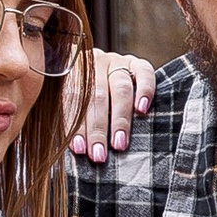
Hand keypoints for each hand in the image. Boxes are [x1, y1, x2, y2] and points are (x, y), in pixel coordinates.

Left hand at [65, 48, 156, 163]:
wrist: (101, 74)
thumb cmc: (85, 99)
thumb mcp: (72, 105)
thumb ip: (72, 119)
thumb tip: (74, 149)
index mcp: (73, 71)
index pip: (73, 98)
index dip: (76, 125)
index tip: (79, 149)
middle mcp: (95, 63)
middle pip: (97, 96)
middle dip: (98, 129)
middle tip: (99, 154)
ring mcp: (117, 61)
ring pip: (120, 88)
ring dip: (120, 119)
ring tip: (119, 144)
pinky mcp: (137, 63)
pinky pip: (145, 73)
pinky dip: (145, 91)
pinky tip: (142, 110)